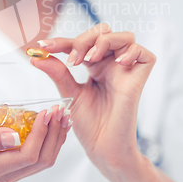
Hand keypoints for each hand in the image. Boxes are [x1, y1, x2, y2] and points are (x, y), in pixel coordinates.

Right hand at [0, 106, 68, 181]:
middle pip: (42, 160)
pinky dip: (48, 140)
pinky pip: (36, 156)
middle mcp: (5, 175)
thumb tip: (12, 136)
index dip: (42, 134)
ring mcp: (9, 173)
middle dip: (55, 135)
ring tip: (62, 116)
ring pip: (42, 160)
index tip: (47, 112)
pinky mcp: (11, 166)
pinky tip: (51, 124)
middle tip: (60, 110)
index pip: (28, 156)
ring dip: (55, 138)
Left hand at [30, 24, 155, 180]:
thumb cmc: (88, 125)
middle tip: (72, 59)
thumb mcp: (69, 94)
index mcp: (94, 65)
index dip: (62, 41)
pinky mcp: (139, 80)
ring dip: (104, 42)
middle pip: (103, 32)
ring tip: (90, 58)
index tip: (43, 46)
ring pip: (125, 37)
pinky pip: (145, 55)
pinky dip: (132, 51)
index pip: (80, 43)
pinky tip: (117, 63)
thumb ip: (57, 72)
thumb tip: (37, 56)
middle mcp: (111, 64)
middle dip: (84, 39)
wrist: (102, 148)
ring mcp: (126, 71)